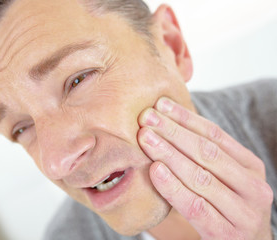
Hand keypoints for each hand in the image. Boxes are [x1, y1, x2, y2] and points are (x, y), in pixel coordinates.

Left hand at [137, 97, 273, 239]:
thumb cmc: (222, 209)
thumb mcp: (221, 180)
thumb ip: (204, 157)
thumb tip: (167, 123)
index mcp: (250, 167)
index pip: (215, 134)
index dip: (186, 118)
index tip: (161, 104)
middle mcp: (253, 187)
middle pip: (207, 152)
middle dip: (173, 131)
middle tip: (146, 117)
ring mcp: (244, 212)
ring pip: (200, 176)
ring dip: (169, 154)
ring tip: (145, 138)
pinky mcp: (228, 235)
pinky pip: (195, 206)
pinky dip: (173, 187)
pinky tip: (155, 170)